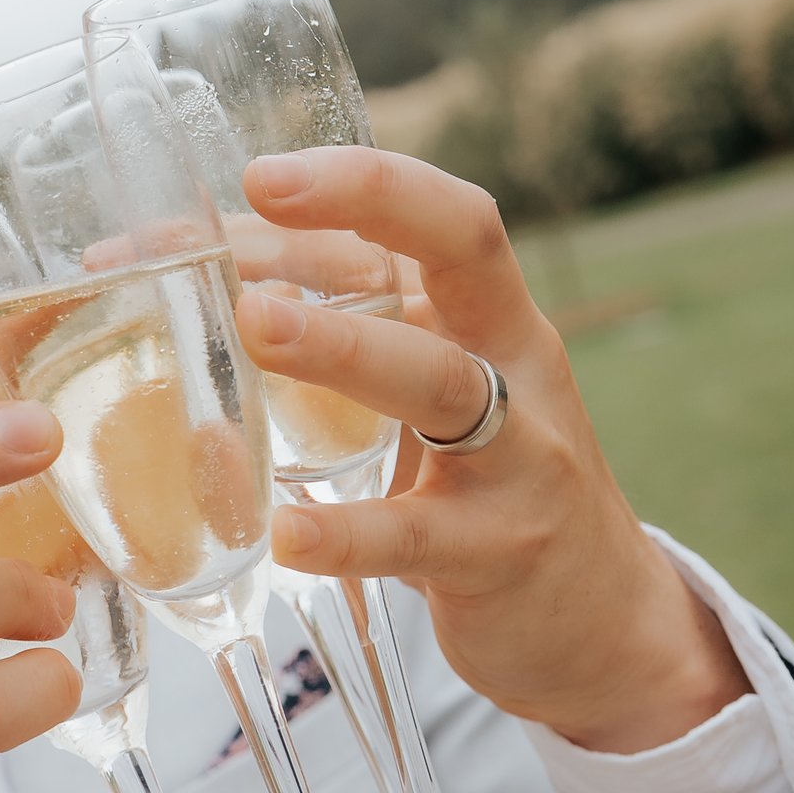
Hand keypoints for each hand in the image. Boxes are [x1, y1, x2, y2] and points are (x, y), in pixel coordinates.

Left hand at [237, 149, 747, 755]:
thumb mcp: (435, 395)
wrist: (597, 620)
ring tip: (255, 327)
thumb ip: (345, 333)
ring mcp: (520, 461)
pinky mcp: (497, 554)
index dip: (365, 182)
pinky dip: (349, 532)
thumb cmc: (484, 485)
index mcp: (497, 320)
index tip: (263, 172)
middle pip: (466, 259)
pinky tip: (284, 531)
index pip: (449, 219)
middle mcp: (519, 370)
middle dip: (367, 214)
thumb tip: (196, 276)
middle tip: (257, 197)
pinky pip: (418, 535)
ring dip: (344, 347)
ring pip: (442, 383)